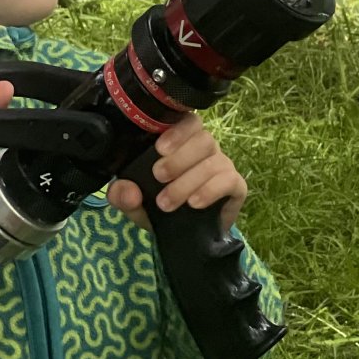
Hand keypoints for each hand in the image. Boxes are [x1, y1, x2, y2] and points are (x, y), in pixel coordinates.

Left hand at [105, 115, 247, 233]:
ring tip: (167, 202)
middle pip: (203, 139)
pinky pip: (230, 180)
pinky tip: (194, 203)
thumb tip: (127, 191)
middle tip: (159, 177)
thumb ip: (122, 195)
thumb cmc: (158, 207)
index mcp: (181, 142)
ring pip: (214, 161)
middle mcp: (204, 149)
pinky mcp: (236, 186)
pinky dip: (210, 190)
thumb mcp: (134, 203)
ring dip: (188, 181)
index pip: (186, 121)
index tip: (159, 148)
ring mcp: (222, 165)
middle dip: (179, 159)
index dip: (176, 131)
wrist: (183, 236)